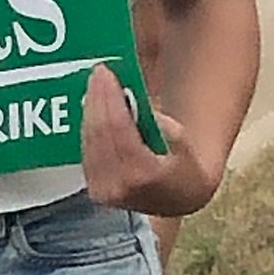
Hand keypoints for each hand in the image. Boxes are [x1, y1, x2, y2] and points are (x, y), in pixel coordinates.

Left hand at [82, 64, 217, 216]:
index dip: (110, 97)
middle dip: (98, 97)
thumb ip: (169, 129)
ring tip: (95, 83)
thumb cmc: (186, 170)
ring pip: (89, 138)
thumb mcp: (187, 146)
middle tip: (99, 71)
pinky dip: (89, 123)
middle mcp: (119, 186)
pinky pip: (86, 148)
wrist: (180, 203)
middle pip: (100, 131)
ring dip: (91, 107)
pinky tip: (93, 105)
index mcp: (144, 176)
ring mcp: (104, 190)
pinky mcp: (95, 188)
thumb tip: (145, 111)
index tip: (107, 72)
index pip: (118, 128)